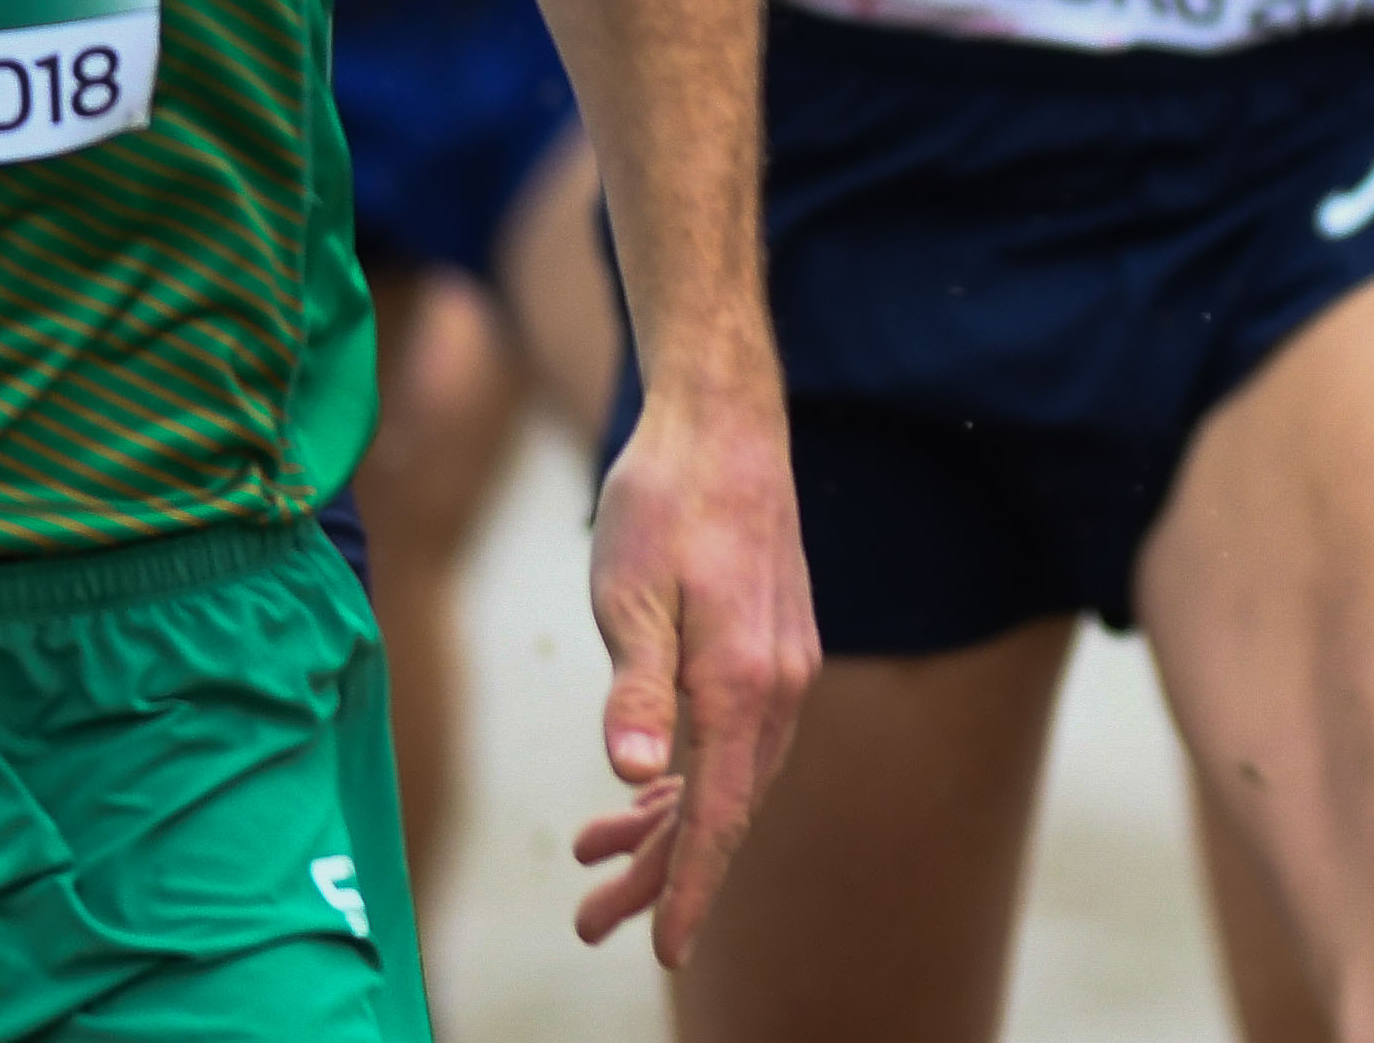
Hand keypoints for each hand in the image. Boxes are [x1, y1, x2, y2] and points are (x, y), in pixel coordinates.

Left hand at [572, 379, 813, 959]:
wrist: (721, 420)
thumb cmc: (664, 501)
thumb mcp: (628, 592)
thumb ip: (638, 688)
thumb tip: (638, 776)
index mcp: (743, 681)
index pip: (719, 812)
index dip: (690, 886)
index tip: (666, 952)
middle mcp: (778, 683)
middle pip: (726, 806)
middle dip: (663, 874)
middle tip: (591, 924)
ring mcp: (782, 663)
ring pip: (731, 775)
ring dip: (668, 827)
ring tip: (597, 866)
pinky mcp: (772, 644)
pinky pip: (735, 736)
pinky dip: (688, 776)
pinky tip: (643, 790)